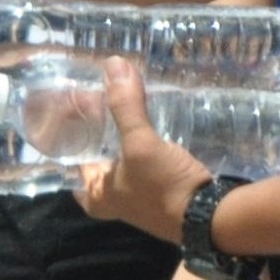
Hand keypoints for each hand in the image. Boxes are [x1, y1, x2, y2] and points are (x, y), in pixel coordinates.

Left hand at [70, 56, 213, 239]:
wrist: (212, 216)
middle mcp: (109, 197)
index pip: (67, 155)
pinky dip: (138, 138)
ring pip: (118, 154)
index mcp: (93, 194)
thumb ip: (125, 106)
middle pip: (93, 153)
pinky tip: (142, 117)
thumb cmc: (164, 187)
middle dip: (94, 125)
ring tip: (116, 97)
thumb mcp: (141, 144)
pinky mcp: (158, 186)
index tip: (70, 98)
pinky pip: (140, 156)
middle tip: (93, 92)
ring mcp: (135, 193)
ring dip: (118, 130)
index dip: (67, 127)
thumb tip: (113, 64)